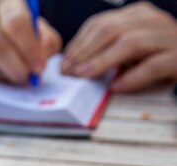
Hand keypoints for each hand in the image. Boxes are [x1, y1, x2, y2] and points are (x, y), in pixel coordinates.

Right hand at [0, 0, 60, 83]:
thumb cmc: (10, 25)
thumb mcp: (33, 25)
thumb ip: (45, 40)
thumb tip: (41, 59)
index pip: (15, 23)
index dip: (29, 49)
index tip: (39, 67)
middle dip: (16, 67)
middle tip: (28, 78)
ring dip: (6, 74)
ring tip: (17, 73)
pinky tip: (2, 70)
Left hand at [62, 2, 176, 91]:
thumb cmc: (159, 56)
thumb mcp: (130, 48)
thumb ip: (107, 49)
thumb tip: (73, 63)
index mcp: (139, 15)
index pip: (100, 23)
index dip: (78, 43)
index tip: (63, 62)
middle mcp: (154, 21)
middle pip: (112, 30)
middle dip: (84, 51)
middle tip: (68, 71)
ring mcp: (169, 38)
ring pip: (130, 43)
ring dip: (101, 61)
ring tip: (83, 76)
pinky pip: (153, 66)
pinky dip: (132, 77)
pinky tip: (116, 86)